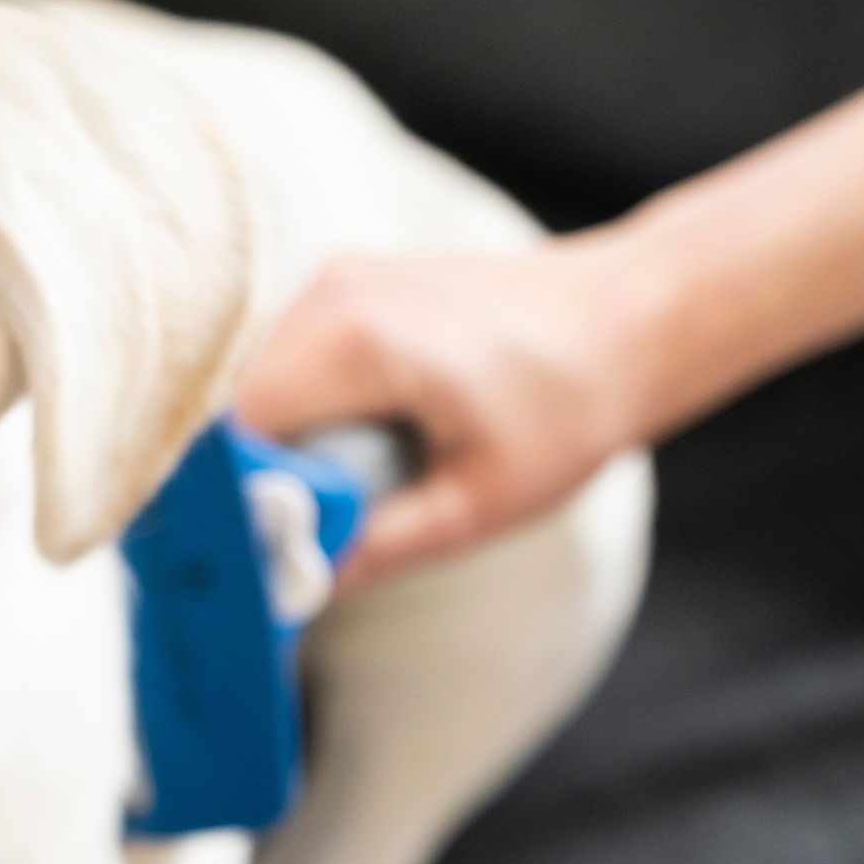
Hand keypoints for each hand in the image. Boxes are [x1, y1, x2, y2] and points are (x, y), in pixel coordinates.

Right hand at [232, 241, 649, 588]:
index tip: (256, 548)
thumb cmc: (569, 407)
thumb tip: (291, 587)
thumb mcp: (479, 504)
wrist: (627, 319)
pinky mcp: (347, 280)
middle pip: (237, 401)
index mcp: (362, 341)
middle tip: (294, 531)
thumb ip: (377, 546)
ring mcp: (339, 276)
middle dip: (254, 472)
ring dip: (275, 440)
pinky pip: (286, 356)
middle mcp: (336, 292)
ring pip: (254, 377)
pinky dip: (297, 407)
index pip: (241, 427)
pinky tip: (348, 442)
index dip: (236, 494)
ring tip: (334, 486)